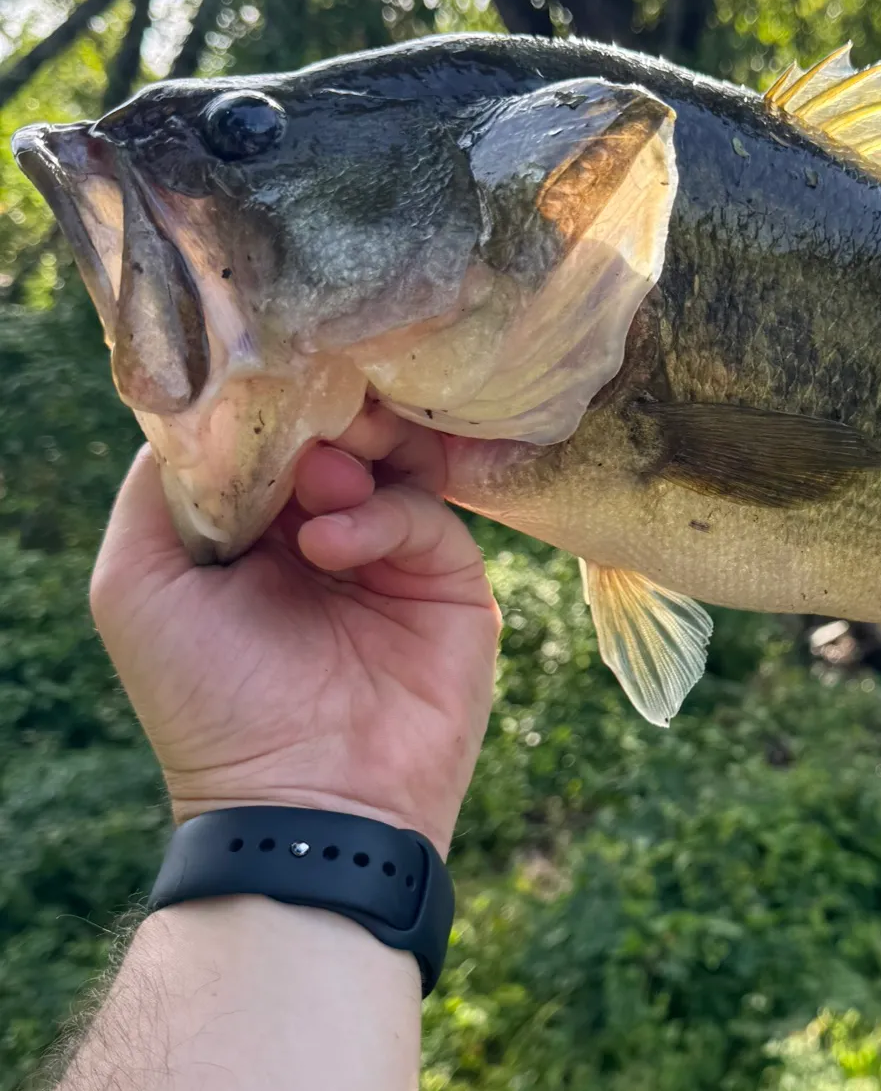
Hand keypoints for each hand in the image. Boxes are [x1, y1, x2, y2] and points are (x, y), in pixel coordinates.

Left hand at [90, 402, 500, 855]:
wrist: (303, 801)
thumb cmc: (207, 700)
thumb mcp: (140, 587)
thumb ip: (159, 493)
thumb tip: (205, 410)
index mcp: (257, 530)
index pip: (274, 436)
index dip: (269, 402)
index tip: (266, 373)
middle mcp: (325, 531)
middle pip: (340, 434)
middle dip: (322, 415)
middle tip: (312, 410)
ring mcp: (391, 553)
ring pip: (393, 459)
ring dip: (355, 452)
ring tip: (320, 476)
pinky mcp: (448, 577)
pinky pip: (424, 513)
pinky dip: (377, 515)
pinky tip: (330, 546)